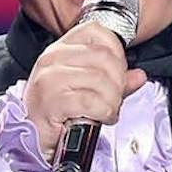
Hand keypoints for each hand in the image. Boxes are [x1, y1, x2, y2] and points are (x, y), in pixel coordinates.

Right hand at [21, 22, 145, 161]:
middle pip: (105, 57)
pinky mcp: (51, 101)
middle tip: (114, 98)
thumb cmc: (56, 114)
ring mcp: (49, 79)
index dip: (116, 51)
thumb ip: (114, 80)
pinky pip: (92, 101)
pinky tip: (102, 118)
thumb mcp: (86, 89)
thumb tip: (139, 76)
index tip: (117, 73)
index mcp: (59, 49)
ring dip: (112, 100)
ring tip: (108, 110)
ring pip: (101, 80)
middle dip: (118, 82)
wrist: (32, 139)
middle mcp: (52, 59)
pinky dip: (104, 112)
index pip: (96, 31)